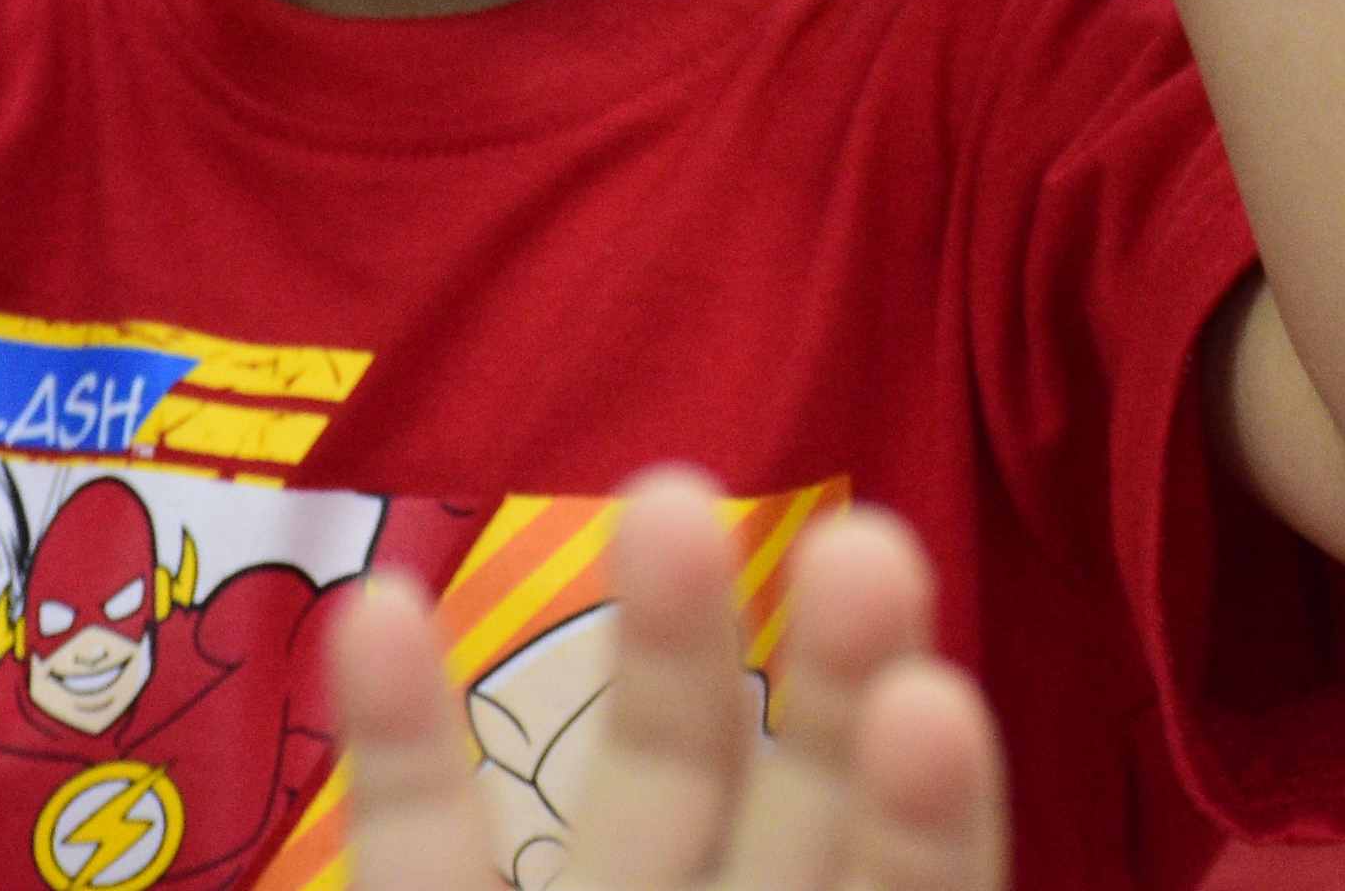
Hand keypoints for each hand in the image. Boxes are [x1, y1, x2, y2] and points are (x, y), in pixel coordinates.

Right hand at [334, 474, 1005, 890]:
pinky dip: (399, 740)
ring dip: (666, 647)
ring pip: (651, 788)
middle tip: (865, 545)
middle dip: (837, 682)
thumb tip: (966, 834)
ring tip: (668, 494)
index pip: (923, 884)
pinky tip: (378, 606)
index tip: (928, 702)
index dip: (928, 811)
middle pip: (808, 809)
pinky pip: (423, 853)